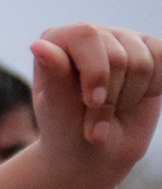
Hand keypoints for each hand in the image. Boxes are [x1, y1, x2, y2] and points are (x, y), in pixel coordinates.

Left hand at [29, 24, 159, 182]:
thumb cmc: (66, 131)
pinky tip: (134, 99)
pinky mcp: (149, 50)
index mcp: (56, 41)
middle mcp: (89, 35)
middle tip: (94, 124)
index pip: (86, 36)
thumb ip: (53, 75)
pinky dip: (154, 88)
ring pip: (145, 62)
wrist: (93, 154)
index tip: (92, 103)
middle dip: (111, 98)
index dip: (96, 72)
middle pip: (120, 56)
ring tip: (111, 113)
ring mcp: (121, 39)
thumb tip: (38, 45)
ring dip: (130, 98)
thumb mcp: (57, 108)